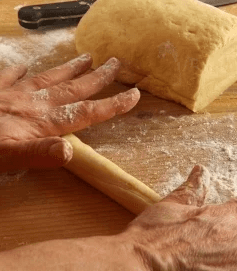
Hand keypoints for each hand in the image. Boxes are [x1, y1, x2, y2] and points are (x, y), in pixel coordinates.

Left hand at [0, 54, 139, 171]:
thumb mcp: (7, 157)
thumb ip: (39, 153)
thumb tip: (70, 151)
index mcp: (41, 122)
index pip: (84, 112)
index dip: (111, 104)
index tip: (133, 94)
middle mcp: (32, 104)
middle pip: (72, 89)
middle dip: (96, 78)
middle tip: (115, 63)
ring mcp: (11, 94)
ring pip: (47, 79)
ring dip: (69, 69)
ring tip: (86, 57)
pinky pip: (9, 77)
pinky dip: (19, 72)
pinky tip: (25, 66)